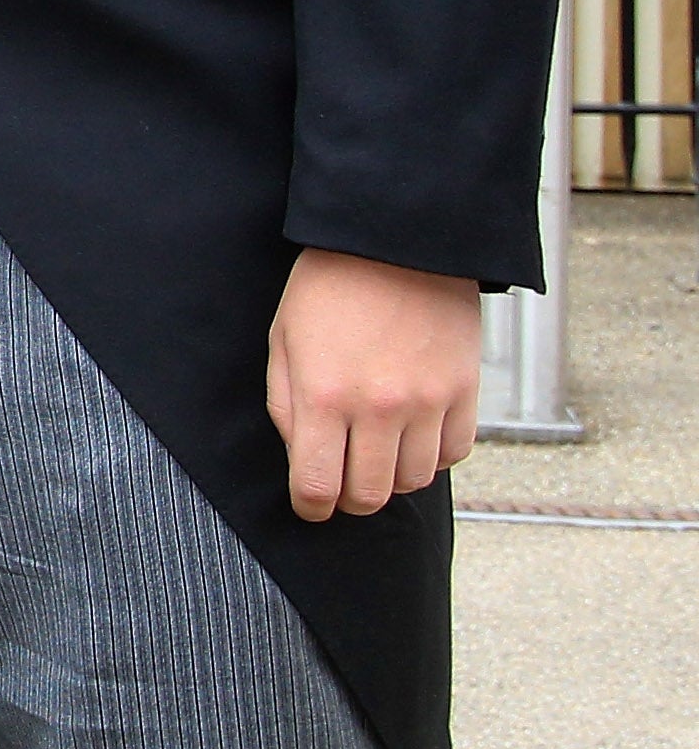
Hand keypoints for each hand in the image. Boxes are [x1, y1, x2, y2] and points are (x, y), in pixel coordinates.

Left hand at [264, 248, 484, 519]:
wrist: (398, 241)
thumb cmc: (328, 287)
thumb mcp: (284, 341)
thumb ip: (287, 407)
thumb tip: (304, 458)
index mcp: (324, 396)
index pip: (319, 487)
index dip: (311, 507)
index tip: (311, 505)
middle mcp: (379, 408)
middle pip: (370, 496)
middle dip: (349, 499)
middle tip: (341, 482)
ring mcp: (428, 403)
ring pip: (414, 481)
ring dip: (391, 477)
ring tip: (375, 452)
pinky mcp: (465, 392)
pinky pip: (453, 454)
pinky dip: (432, 456)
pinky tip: (412, 434)